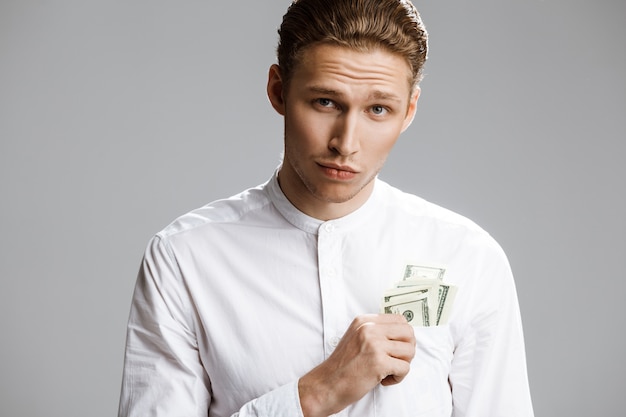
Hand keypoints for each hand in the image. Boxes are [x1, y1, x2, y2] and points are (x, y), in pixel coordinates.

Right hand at [298, 314, 415, 416]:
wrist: (327, 384)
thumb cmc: (342, 366)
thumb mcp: (356, 337)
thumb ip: (375, 331)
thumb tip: (401, 334)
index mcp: (364, 321)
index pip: (400, 319)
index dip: (404, 336)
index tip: (397, 348)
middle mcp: (369, 329)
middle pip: (408, 333)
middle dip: (407, 349)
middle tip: (396, 360)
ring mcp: (374, 344)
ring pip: (410, 351)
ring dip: (402, 365)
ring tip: (388, 371)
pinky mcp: (379, 362)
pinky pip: (405, 368)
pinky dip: (398, 377)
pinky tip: (384, 380)